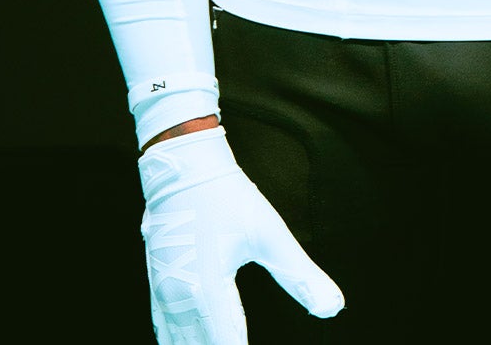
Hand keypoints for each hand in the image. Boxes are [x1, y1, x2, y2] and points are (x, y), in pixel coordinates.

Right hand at [138, 124, 345, 343]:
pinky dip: (181, 342)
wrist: (181, 164)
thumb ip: (301, 276)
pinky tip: (194, 342)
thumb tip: (333, 307)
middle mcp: (179, 300)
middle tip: (245, 343)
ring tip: (228, 341)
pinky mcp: (157, 286)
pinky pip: (164, 330)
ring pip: (177, 344)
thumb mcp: (269, 234)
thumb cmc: (226, 195)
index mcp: (207, 290)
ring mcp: (163, 295)